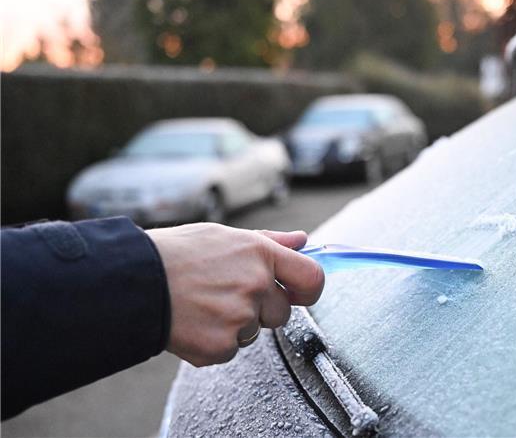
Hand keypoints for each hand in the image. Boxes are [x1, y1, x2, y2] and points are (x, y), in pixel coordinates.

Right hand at [145, 223, 323, 366]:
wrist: (133, 281)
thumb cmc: (175, 254)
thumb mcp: (224, 236)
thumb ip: (269, 242)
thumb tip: (301, 241)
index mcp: (261, 254)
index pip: (312, 278)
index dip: (309, 290)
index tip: (299, 294)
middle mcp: (256, 285)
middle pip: (282, 312)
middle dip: (261, 309)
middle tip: (225, 295)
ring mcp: (240, 317)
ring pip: (254, 331)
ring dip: (235, 325)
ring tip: (203, 305)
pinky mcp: (220, 345)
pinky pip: (231, 349)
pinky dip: (214, 342)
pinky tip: (194, 322)